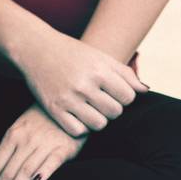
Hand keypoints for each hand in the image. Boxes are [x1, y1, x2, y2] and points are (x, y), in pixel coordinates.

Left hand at [0, 103, 85, 179]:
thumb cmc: (42, 119)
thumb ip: (10, 151)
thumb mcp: (21, 129)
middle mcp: (25, 141)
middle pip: (6, 172)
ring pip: (25, 171)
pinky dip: (44, 171)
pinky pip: (52, 161)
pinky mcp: (63, 148)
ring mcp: (44, 145)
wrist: (68, 104)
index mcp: (12, 136)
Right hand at [14, 26, 147, 137]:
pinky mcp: (53, 109)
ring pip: (99, 125)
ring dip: (97, 119)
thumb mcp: (100, 57)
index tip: (113, 91)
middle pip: (115, 112)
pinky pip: (77, 131)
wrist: (35, 48)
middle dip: (111, 108)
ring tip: (90, 108)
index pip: (128, 97)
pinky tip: (76, 115)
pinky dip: (80, 126)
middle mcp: (84, 84)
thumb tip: (145, 91)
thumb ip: (125, 73)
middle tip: (100, 100)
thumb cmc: (72, 52)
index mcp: (98, 70)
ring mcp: (67, 98)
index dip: (123, 96)